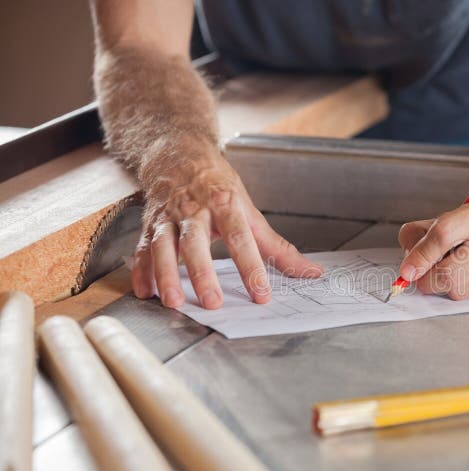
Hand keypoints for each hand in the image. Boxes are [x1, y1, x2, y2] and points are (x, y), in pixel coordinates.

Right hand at [131, 136, 322, 308]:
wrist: (179, 154)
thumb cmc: (218, 186)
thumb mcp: (250, 211)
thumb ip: (277, 247)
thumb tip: (310, 272)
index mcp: (225, 204)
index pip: (241, 238)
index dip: (251, 267)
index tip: (261, 293)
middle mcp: (194, 210)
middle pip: (197, 243)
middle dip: (202, 273)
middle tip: (213, 302)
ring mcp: (168, 218)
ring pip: (163, 246)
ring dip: (167, 275)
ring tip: (173, 301)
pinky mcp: (149, 225)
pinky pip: (142, 249)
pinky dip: (141, 272)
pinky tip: (146, 293)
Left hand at [397, 192, 468, 299]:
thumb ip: (434, 227)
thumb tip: (407, 250)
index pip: (444, 234)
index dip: (419, 256)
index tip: (406, 271)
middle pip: (450, 273)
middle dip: (430, 279)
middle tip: (428, 275)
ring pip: (461, 290)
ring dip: (453, 284)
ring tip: (467, 266)